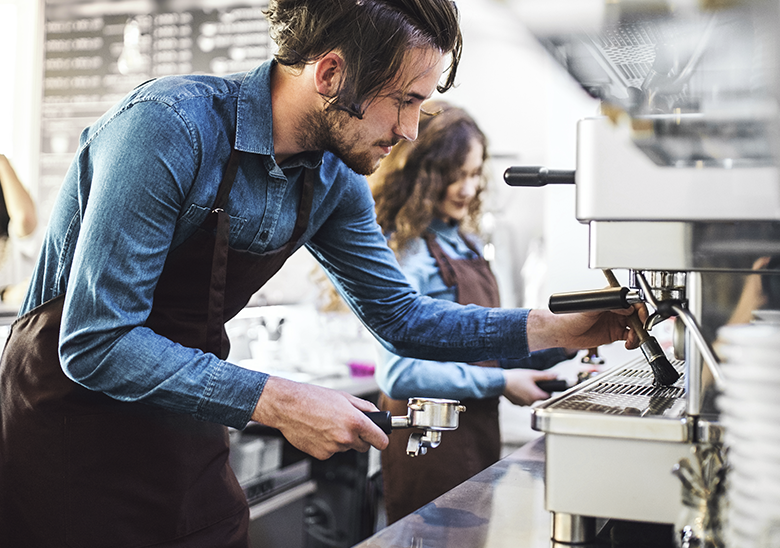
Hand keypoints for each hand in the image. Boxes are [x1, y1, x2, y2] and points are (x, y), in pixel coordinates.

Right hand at [251, 376, 388, 459]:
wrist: (288, 407)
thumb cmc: (313, 398)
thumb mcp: (344, 397)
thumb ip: (365, 407)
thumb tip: (377, 415)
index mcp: (355, 422)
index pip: (381, 441)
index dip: (381, 438)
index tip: (380, 437)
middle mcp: (346, 437)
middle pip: (365, 446)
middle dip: (361, 438)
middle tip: (349, 425)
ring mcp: (333, 448)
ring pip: (347, 447)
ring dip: (343, 439)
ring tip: (329, 424)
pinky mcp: (322, 455)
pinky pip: (333, 451)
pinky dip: (329, 444)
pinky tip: (320, 431)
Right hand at [502, 369, 557, 405]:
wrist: (500, 381)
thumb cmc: (516, 378)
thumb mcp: (532, 374)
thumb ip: (545, 376)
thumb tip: (556, 375)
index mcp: (536, 396)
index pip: (548, 396)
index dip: (547, 390)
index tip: (544, 385)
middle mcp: (530, 402)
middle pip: (538, 397)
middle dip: (536, 390)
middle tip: (531, 381)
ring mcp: (522, 404)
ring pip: (529, 398)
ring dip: (528, 393)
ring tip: (522, 384)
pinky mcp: (515, 403)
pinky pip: (522, 400)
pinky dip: (521, 395)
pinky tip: (517, 388)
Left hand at [527, 304, 645, 352]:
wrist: (563, 332)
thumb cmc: (571, 316)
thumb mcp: (591, 308)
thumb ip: (609, 306)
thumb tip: (627, 308)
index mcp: (611, 298)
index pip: (632, 301)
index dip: (640, 309)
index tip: (642, 318)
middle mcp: (616, 309)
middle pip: (638, 314)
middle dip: (642, 323)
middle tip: (640, 331)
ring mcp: (616, 321)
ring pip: (636, 327)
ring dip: (638, 334)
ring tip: (631, 340)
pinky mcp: (615, 333)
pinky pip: (630, 337)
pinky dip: (633, 341)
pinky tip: (628, 344)